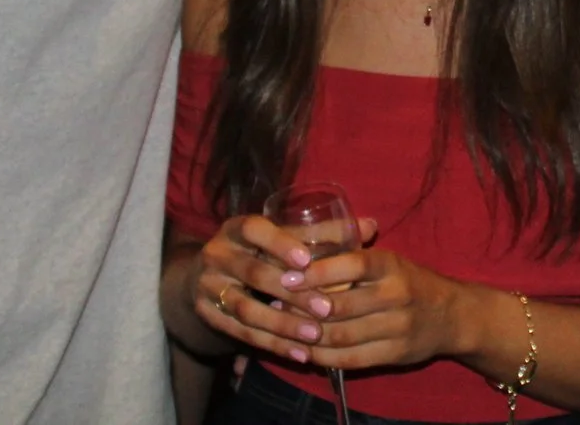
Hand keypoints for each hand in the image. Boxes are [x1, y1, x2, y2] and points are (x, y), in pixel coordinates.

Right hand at [190, 213, 379, 364]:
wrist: (211, 277)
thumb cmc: (261, 251)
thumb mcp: (283, 237)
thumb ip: (324, 233)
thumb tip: (371, 226)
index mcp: (237, 228)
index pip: (255, 229)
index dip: (280, 243)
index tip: (307, 261)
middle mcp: (218, 254)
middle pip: (253, 273)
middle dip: (292, 292)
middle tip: (326, 308)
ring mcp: (209, 287)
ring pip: (246, 309)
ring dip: (283, 324)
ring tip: (315, 334)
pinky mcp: (208, 315)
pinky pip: (242, 334)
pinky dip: (272, 344)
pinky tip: (300, 353)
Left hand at [291, 244, 477, 370]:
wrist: (451, 315)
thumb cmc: (409, 281)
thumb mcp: (388, 261)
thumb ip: (352, 256)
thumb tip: (301, 252)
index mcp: (392, 265)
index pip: (352, 265)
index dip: (318, 272)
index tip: (288, 276)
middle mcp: (396, 295)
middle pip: (341, 305)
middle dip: (304, 307)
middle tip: (276, 305)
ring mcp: (397, 328)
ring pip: (342, 336)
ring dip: (308, 334)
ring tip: (284, 328)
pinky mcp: (394, 355)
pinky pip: (350, 360)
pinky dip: (323, 357)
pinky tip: (304, 350)